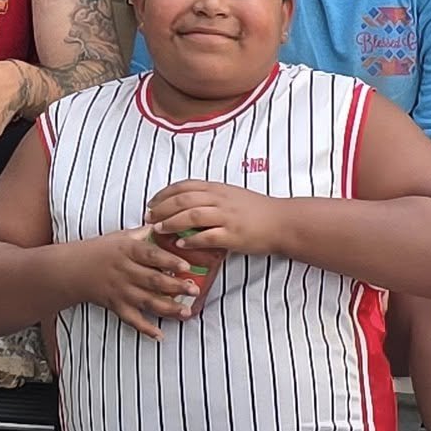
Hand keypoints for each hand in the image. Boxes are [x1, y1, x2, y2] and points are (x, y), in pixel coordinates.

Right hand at [68, 228, 203, 341]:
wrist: (73, 269)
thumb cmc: (100, 250)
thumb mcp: (121, 236)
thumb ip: (144, 234)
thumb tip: (167, 225)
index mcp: (127, 251)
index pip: (151, 255)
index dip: (169, 261)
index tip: (186, 265)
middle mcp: (124, 271)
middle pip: (153, 280)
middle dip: (176, 287)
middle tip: (194, 290)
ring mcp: (120, 290)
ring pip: (147, 301)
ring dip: (167, 308)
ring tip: (186, 312)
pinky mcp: (115, 305)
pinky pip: (132, 319)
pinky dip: (145, 329)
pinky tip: (160, 336)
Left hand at [145, 180, 279, 274]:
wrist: (282, 222)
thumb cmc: (256, 210)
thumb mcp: (231, 195)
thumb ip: (210, 197)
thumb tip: (185, 203)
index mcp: (218, 188)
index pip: (185, 186)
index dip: (164, 193)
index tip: (151, 202)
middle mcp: (220, 199)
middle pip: (183, 199)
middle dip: (162, 208)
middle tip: (148, 217)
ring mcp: (227, 217)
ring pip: (192, 215)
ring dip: (172, 222)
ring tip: (158, 229)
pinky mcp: (233, 235)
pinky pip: (208, 236)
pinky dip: (192, 240)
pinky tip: (180, 245)